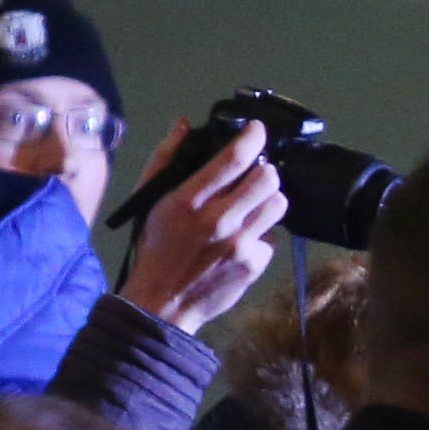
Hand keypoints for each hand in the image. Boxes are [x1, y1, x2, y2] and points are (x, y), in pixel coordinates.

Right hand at [117, 119, 288, 333]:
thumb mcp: (150, 200)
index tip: (257, 130)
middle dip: (264, 170)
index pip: (234, 159)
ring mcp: (240, 245)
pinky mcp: (254, 265)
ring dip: (268, 198)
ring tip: (252, 203)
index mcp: (190, 201)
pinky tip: (245, 236)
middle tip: (255, 174)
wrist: (163, 303)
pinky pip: (273, 237)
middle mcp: (219, 221)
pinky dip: (262, 232)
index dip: (253, 137)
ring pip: (278, 205)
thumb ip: (165, 159)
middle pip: (268, 179)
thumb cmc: (155, 248)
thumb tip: (184, 126)